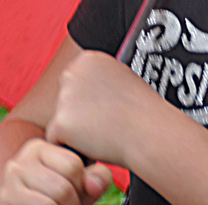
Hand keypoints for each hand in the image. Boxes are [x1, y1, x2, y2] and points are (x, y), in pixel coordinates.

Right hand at [0, 137, 111, 204]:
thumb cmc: (56, 199)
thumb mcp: (78, 186)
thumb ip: (95, 180)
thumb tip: (94, 186)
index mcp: (37, 148)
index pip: (73, 165)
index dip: (82, 186)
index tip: (78, 193)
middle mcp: (18, 162)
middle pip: (62, 189)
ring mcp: (8, 186)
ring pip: (51, 203)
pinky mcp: (3, 202)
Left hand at [46, 50, 157, 168]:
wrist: (150, 132)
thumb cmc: (143, 111)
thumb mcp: (121, 78)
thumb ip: (100, 79)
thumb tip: (89, 86)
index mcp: (88, 59)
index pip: (74, 82)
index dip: (89, 101)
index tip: (104, 109)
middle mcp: (73, 73)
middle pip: (64, 100)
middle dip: (78, 115)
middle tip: (103, 125)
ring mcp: (65, 97)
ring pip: (61, 121)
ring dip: (76, 132)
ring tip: (103, 135)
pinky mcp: (60, 122)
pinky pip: (57, 140)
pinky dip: (73, 147)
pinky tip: (95, 146)